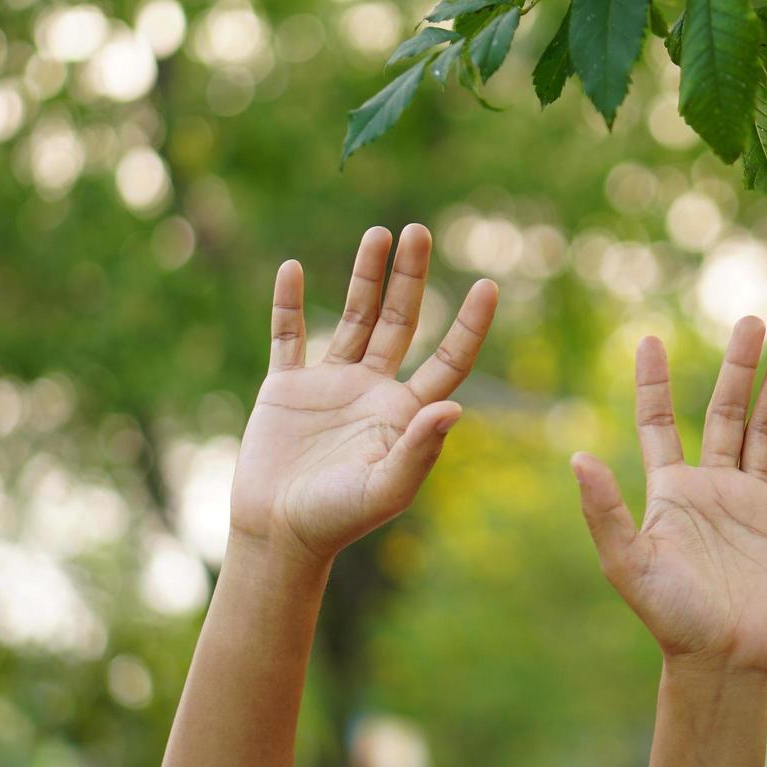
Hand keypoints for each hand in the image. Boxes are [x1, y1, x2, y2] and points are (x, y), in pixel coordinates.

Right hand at [230, 224, 497, 566]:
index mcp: (405, 412)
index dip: (469, 324)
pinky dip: (288, 303)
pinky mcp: (286, 386)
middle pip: (401, 320)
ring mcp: (331, 383)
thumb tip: (454, 407)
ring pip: (353, 316)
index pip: (448, 358)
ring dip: (364, 276)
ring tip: (379, 233)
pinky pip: (288, 336)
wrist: (277, 535)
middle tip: (419, 231)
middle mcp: (374, 389)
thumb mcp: (385, 489)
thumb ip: (419, 450)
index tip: (488, 285)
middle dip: (411, 277)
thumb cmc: (338, 520)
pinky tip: (292, 269)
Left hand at [572, 317, 766, 672]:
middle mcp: (713, 487)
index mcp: (672, 489)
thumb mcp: (627, 563)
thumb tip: (576, 456)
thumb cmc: (669, 617)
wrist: (721, 660)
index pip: (659, 421)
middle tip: (752, 320)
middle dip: (739, 367)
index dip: (654, 381)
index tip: (651, 337)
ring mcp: (755, 504)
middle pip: (726, 411)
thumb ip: (605, 511)